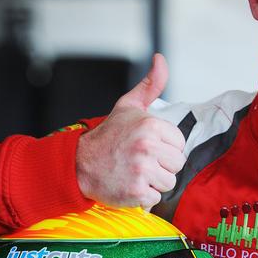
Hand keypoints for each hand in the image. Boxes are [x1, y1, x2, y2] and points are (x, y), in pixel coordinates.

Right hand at [75, 53, 185, 210]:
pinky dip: (144, 196)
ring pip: (169, 182)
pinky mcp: (136, 191)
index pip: (179, 144)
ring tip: (136, 173)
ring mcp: (142, 170)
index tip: (149, 147)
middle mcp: (147, 146)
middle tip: (141, 161)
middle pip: (177, 164)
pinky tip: (130, 185)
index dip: (166, 147)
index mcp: (150, 125)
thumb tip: (161, 59)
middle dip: (162, 165)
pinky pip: (155, 198)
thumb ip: (150, 85)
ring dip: (154, 182)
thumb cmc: (108, 136)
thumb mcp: (128, 106)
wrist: (78, 164)